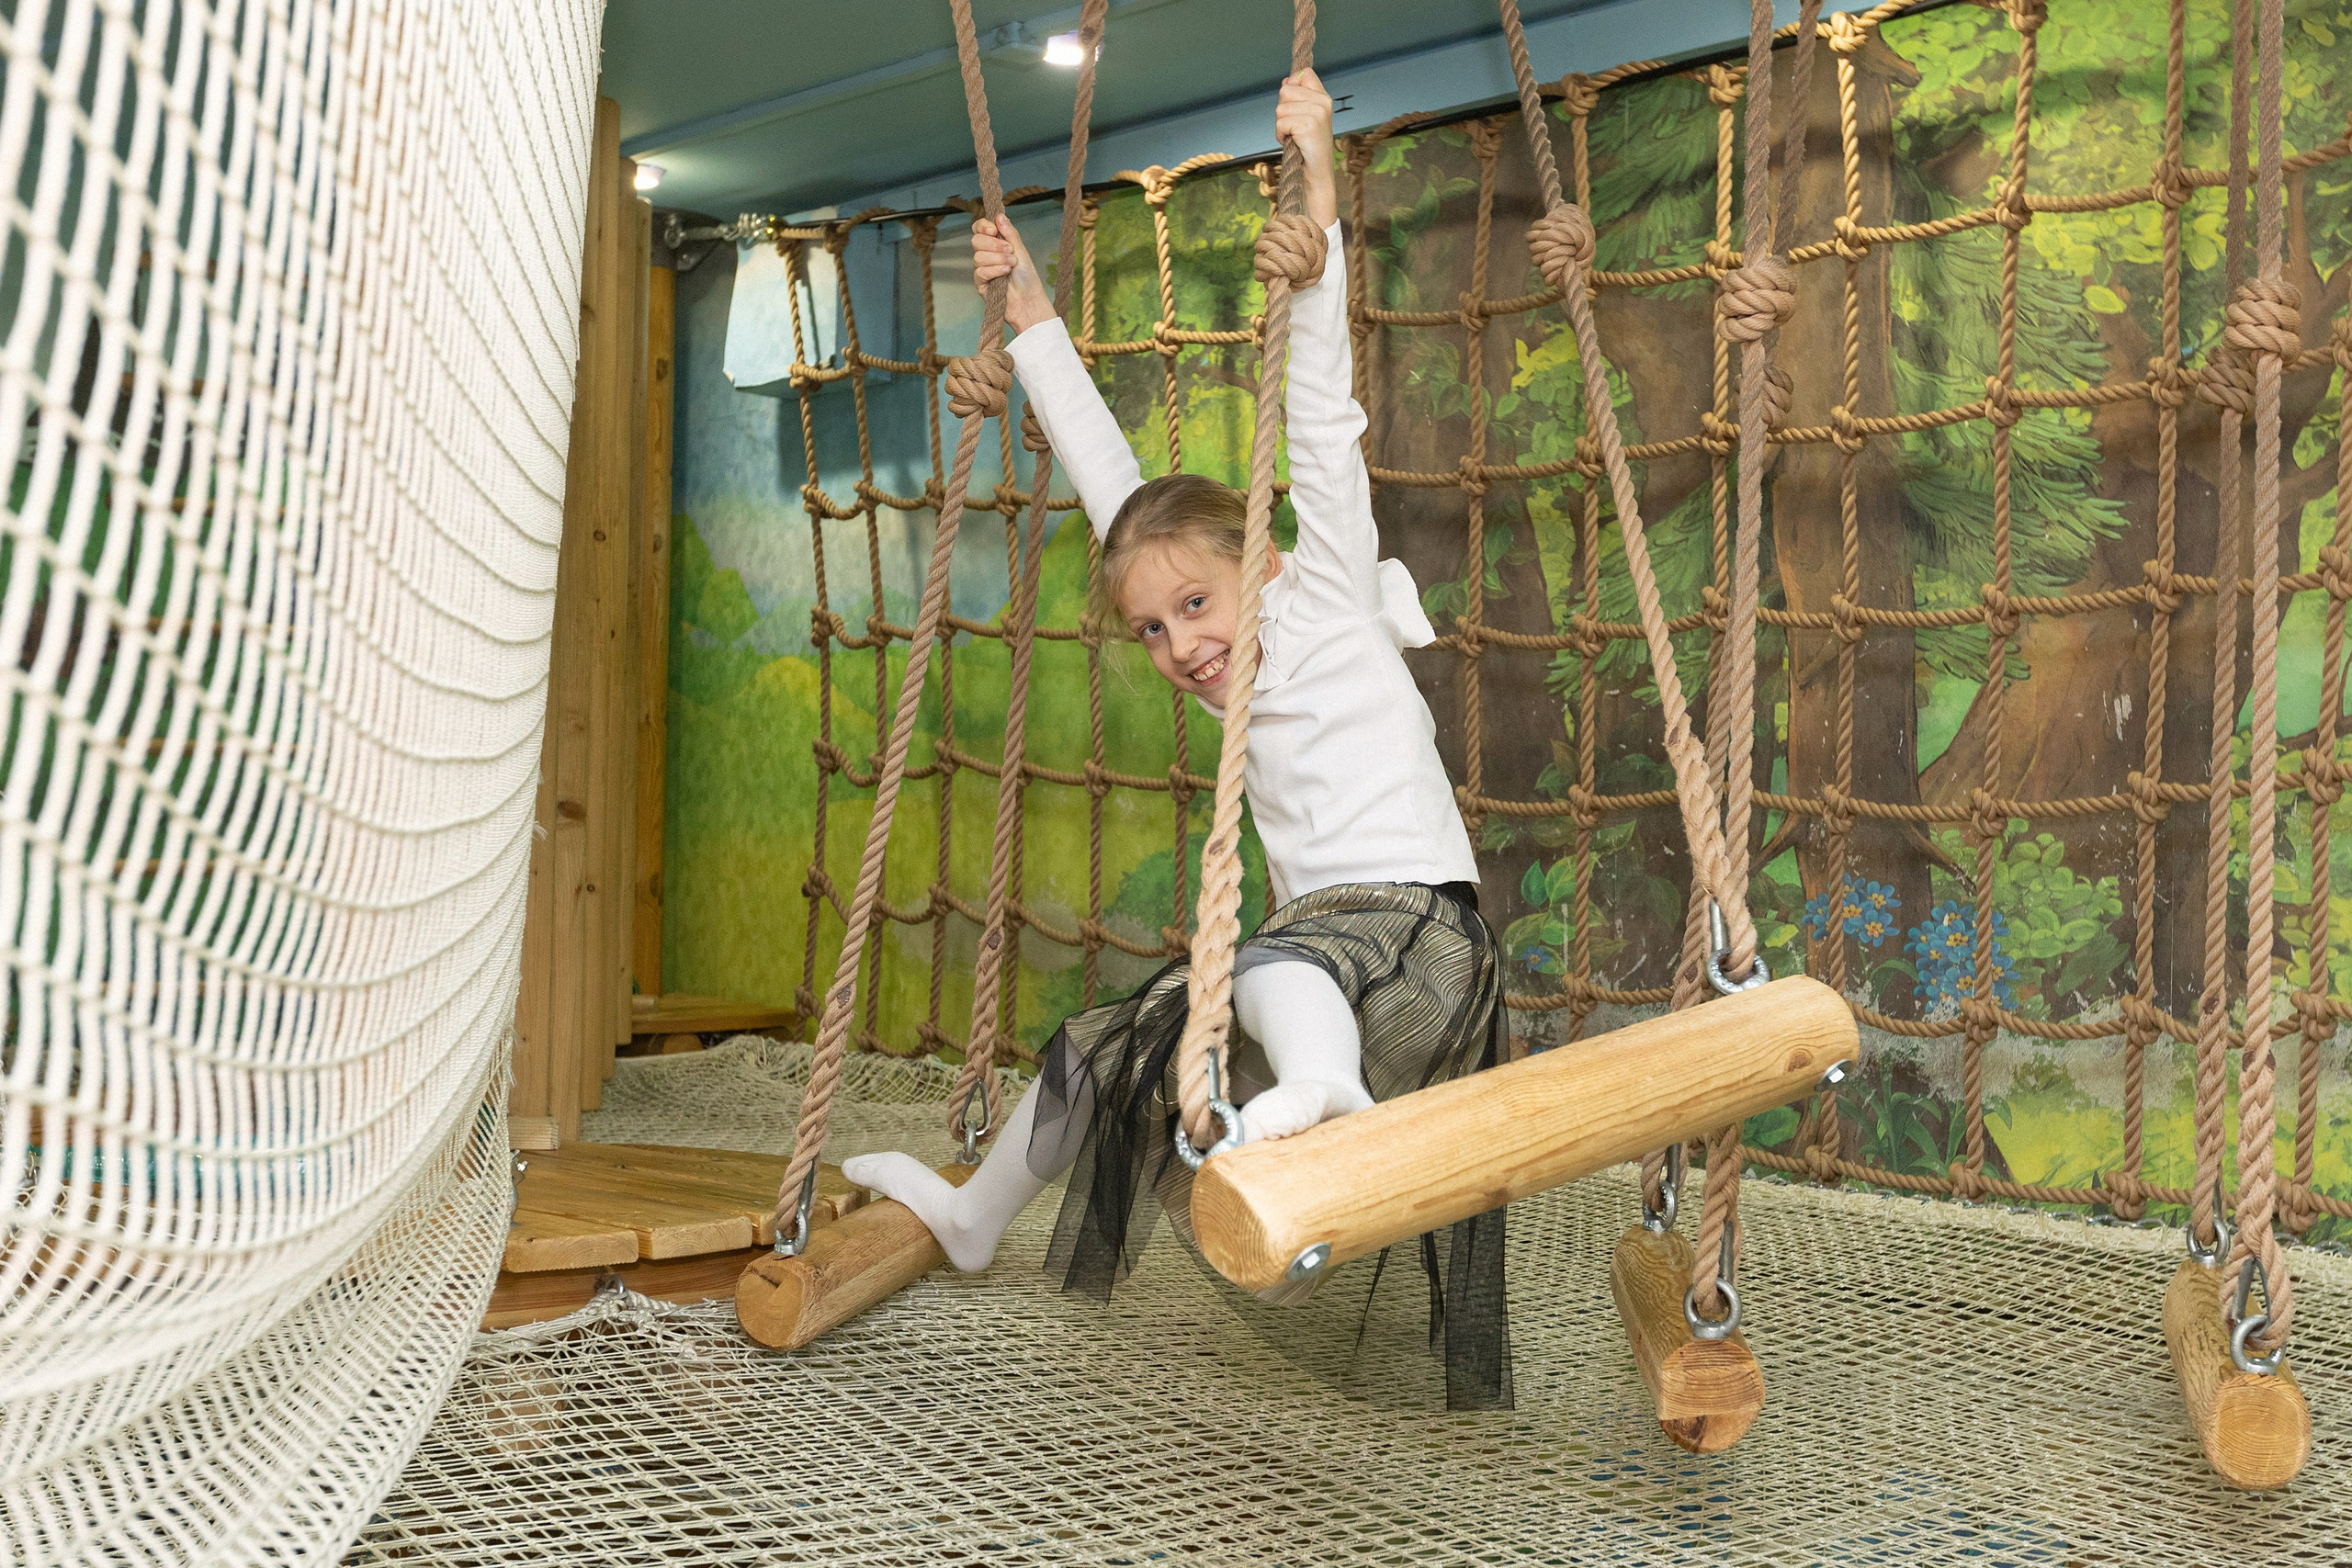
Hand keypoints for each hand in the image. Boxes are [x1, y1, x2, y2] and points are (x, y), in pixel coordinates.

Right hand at [971, 216, 1053, 333]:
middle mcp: (987, 254)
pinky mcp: (980, 283)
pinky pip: (980, 272)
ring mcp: (983, 268)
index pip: (980, 229)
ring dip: (997, 259)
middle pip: (976, 240)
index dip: (983, 226)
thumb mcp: (1021, 251)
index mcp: (996, 243)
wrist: (1029, 301)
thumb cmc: (1027, 278)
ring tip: (1011, 265)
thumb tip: (999, 216)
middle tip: (1010, 251)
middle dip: (994, 245)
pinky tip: (1005, 273)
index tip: (994, 230)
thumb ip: (1010, 233)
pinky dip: (994, 270)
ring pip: (977, 256)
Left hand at [1275, 69, 1338, 228]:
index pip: (1304, 74)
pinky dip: (1280, 135)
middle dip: (1283, 110)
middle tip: (1294, 128)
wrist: (1315, 174)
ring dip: (1281, 125)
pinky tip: (1292, 142)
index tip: (1294, 105)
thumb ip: (1297, 98)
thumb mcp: (1306, 117)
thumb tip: (1285, 81)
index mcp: (1324, 97)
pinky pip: (1280, 122)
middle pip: (1285, 90)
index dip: (1292, 86)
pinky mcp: (1308, 125)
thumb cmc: (1308, 148)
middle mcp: (1323, 102)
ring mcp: (1317, 113)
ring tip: (1294, 136)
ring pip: (1280, 107)